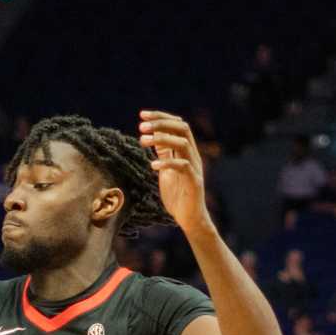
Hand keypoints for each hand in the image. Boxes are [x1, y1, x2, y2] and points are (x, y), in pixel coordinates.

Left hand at [139, 110, 208, 231]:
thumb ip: (164, 154)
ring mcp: (195, 167)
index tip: (142, 115)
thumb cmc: (177, 195)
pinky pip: (183, 166)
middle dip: (161, 123)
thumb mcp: (166, 170)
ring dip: (161, 139)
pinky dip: (167, 163)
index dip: (160, 117)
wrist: (190, 219)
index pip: (177, 124)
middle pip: (182, 128)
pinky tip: (152, 165)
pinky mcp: (194, 182)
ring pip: (182, 143)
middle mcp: (193, 155)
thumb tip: (152, 136)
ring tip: (142, 141)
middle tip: (141, 126)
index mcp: (186, 151)